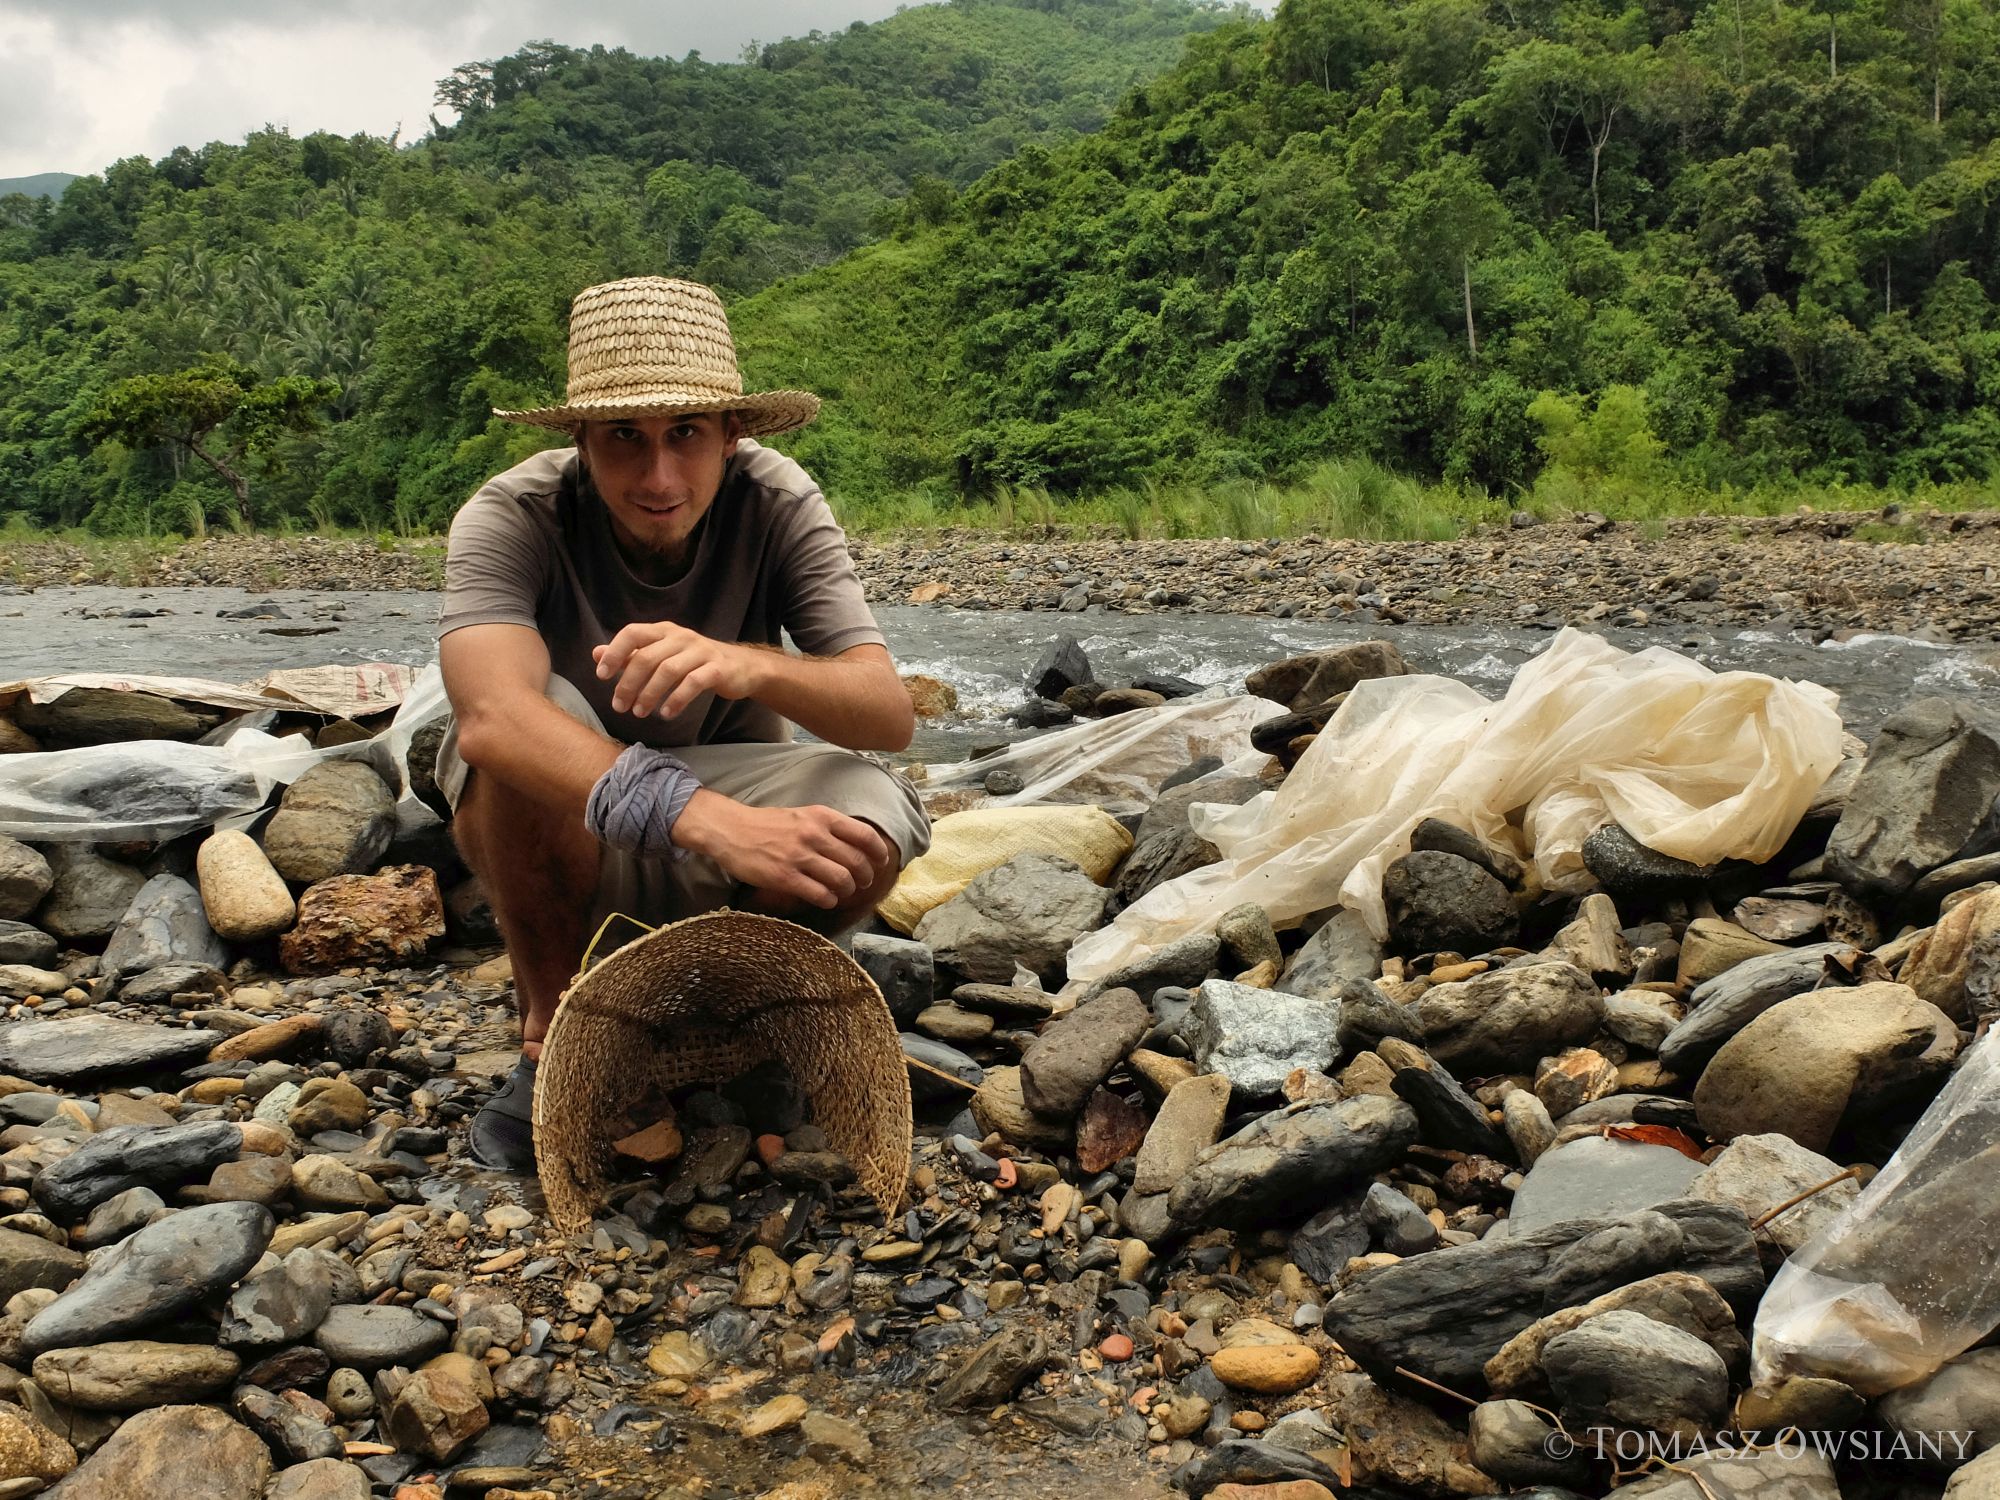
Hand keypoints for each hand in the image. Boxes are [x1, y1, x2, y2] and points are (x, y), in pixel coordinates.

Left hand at [592, 622, 761, 718]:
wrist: (742, 667)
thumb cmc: (694, 662)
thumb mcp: (661, 654)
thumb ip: (630, 655)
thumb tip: (596, 653)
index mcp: (664, 631)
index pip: (633, 633)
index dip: (615, 652)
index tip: (602, 676)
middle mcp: (681, 637)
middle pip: (647, 657)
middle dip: (629, 684)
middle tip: (619, 707)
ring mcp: (701, 652)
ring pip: (668, 671)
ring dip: (649, 694)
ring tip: (640, 713)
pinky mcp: (717, 669)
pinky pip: (693, 683)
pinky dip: (676, 699)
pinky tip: (666, 713)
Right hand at [675, 792, 894, 909]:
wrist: (731, 830)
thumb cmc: (768, 824)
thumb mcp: (803, 815)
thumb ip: (828, 827)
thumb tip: (857, 844)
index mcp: (821, 817)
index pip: (864, 835)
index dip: (878, 852)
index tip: (881, 862)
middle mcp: (814, 835)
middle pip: (856, 861)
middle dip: (865, 877)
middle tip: (863, 883)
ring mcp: (799, 857)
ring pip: (842, 880)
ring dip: (848, 890)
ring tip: (844, 892)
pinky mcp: (785, 878)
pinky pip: (820, 894)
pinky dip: (829, 900)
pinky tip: (826, 900)